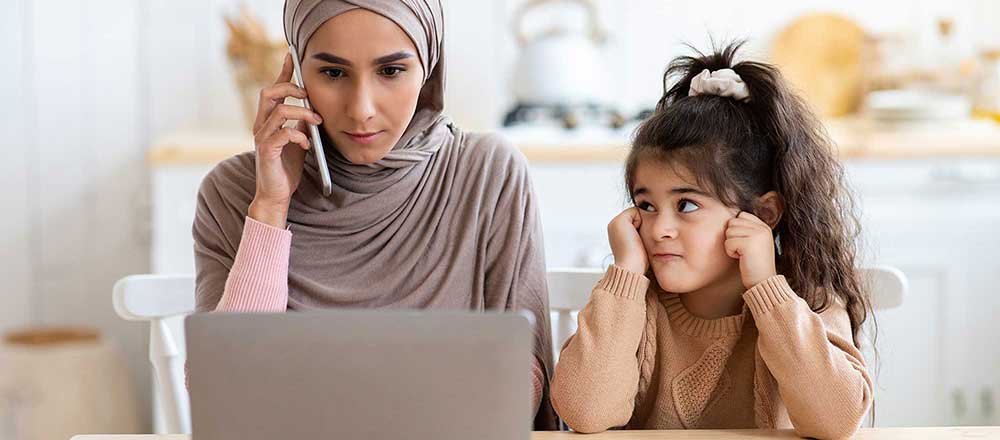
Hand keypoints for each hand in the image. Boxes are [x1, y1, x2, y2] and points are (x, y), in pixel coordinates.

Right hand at [250, 53, 323, 226]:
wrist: (276, 194)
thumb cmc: (286, 168)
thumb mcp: (299, 141)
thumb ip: (301, 124)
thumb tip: (313, 109)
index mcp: (268, 120)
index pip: (274, 90)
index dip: (283, 72)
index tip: (292, 56)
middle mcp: (261, 125)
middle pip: (269, 92)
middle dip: (291, 89)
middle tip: (309, 96)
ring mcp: (262, 137)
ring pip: (279, 111)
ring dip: (302, 113)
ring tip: (317, 121)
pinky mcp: (266, 151)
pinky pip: (281, 133)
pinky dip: (298, 135)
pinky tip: (307, 144)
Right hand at [608, 207, 647, 273]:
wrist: (630, 268)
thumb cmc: (637, 262)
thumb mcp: (639, 246)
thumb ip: (640, 235)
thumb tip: (651, 230)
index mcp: (616, 232)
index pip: (635, 220)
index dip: (643, 226)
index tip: (643, 240)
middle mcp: (614, 225)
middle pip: (636, 215)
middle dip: (643, 224)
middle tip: (641, 240)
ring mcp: (615, 222)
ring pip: (637, 213)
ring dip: (642, 223)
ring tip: (639, 239)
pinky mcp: (620, 220)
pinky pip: (637, 211)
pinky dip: (641, 221)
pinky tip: (638, 235)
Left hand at [724, 211, 777, 288]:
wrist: (763, 282)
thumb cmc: (755, 265)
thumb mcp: (755, 242)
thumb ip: (747, 229)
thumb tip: (729, 221)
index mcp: (764, 227)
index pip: (741, 215)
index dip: (737, 229)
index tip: (745, 243)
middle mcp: (762, 228)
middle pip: (732, 222)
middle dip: (733, 237)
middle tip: (744, 250)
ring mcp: (757, 235)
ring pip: (729, 232)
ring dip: (731, 245)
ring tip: (744, 254)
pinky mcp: (749, 243)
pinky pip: (728, 243)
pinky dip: (731, 253)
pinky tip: (742, 259)